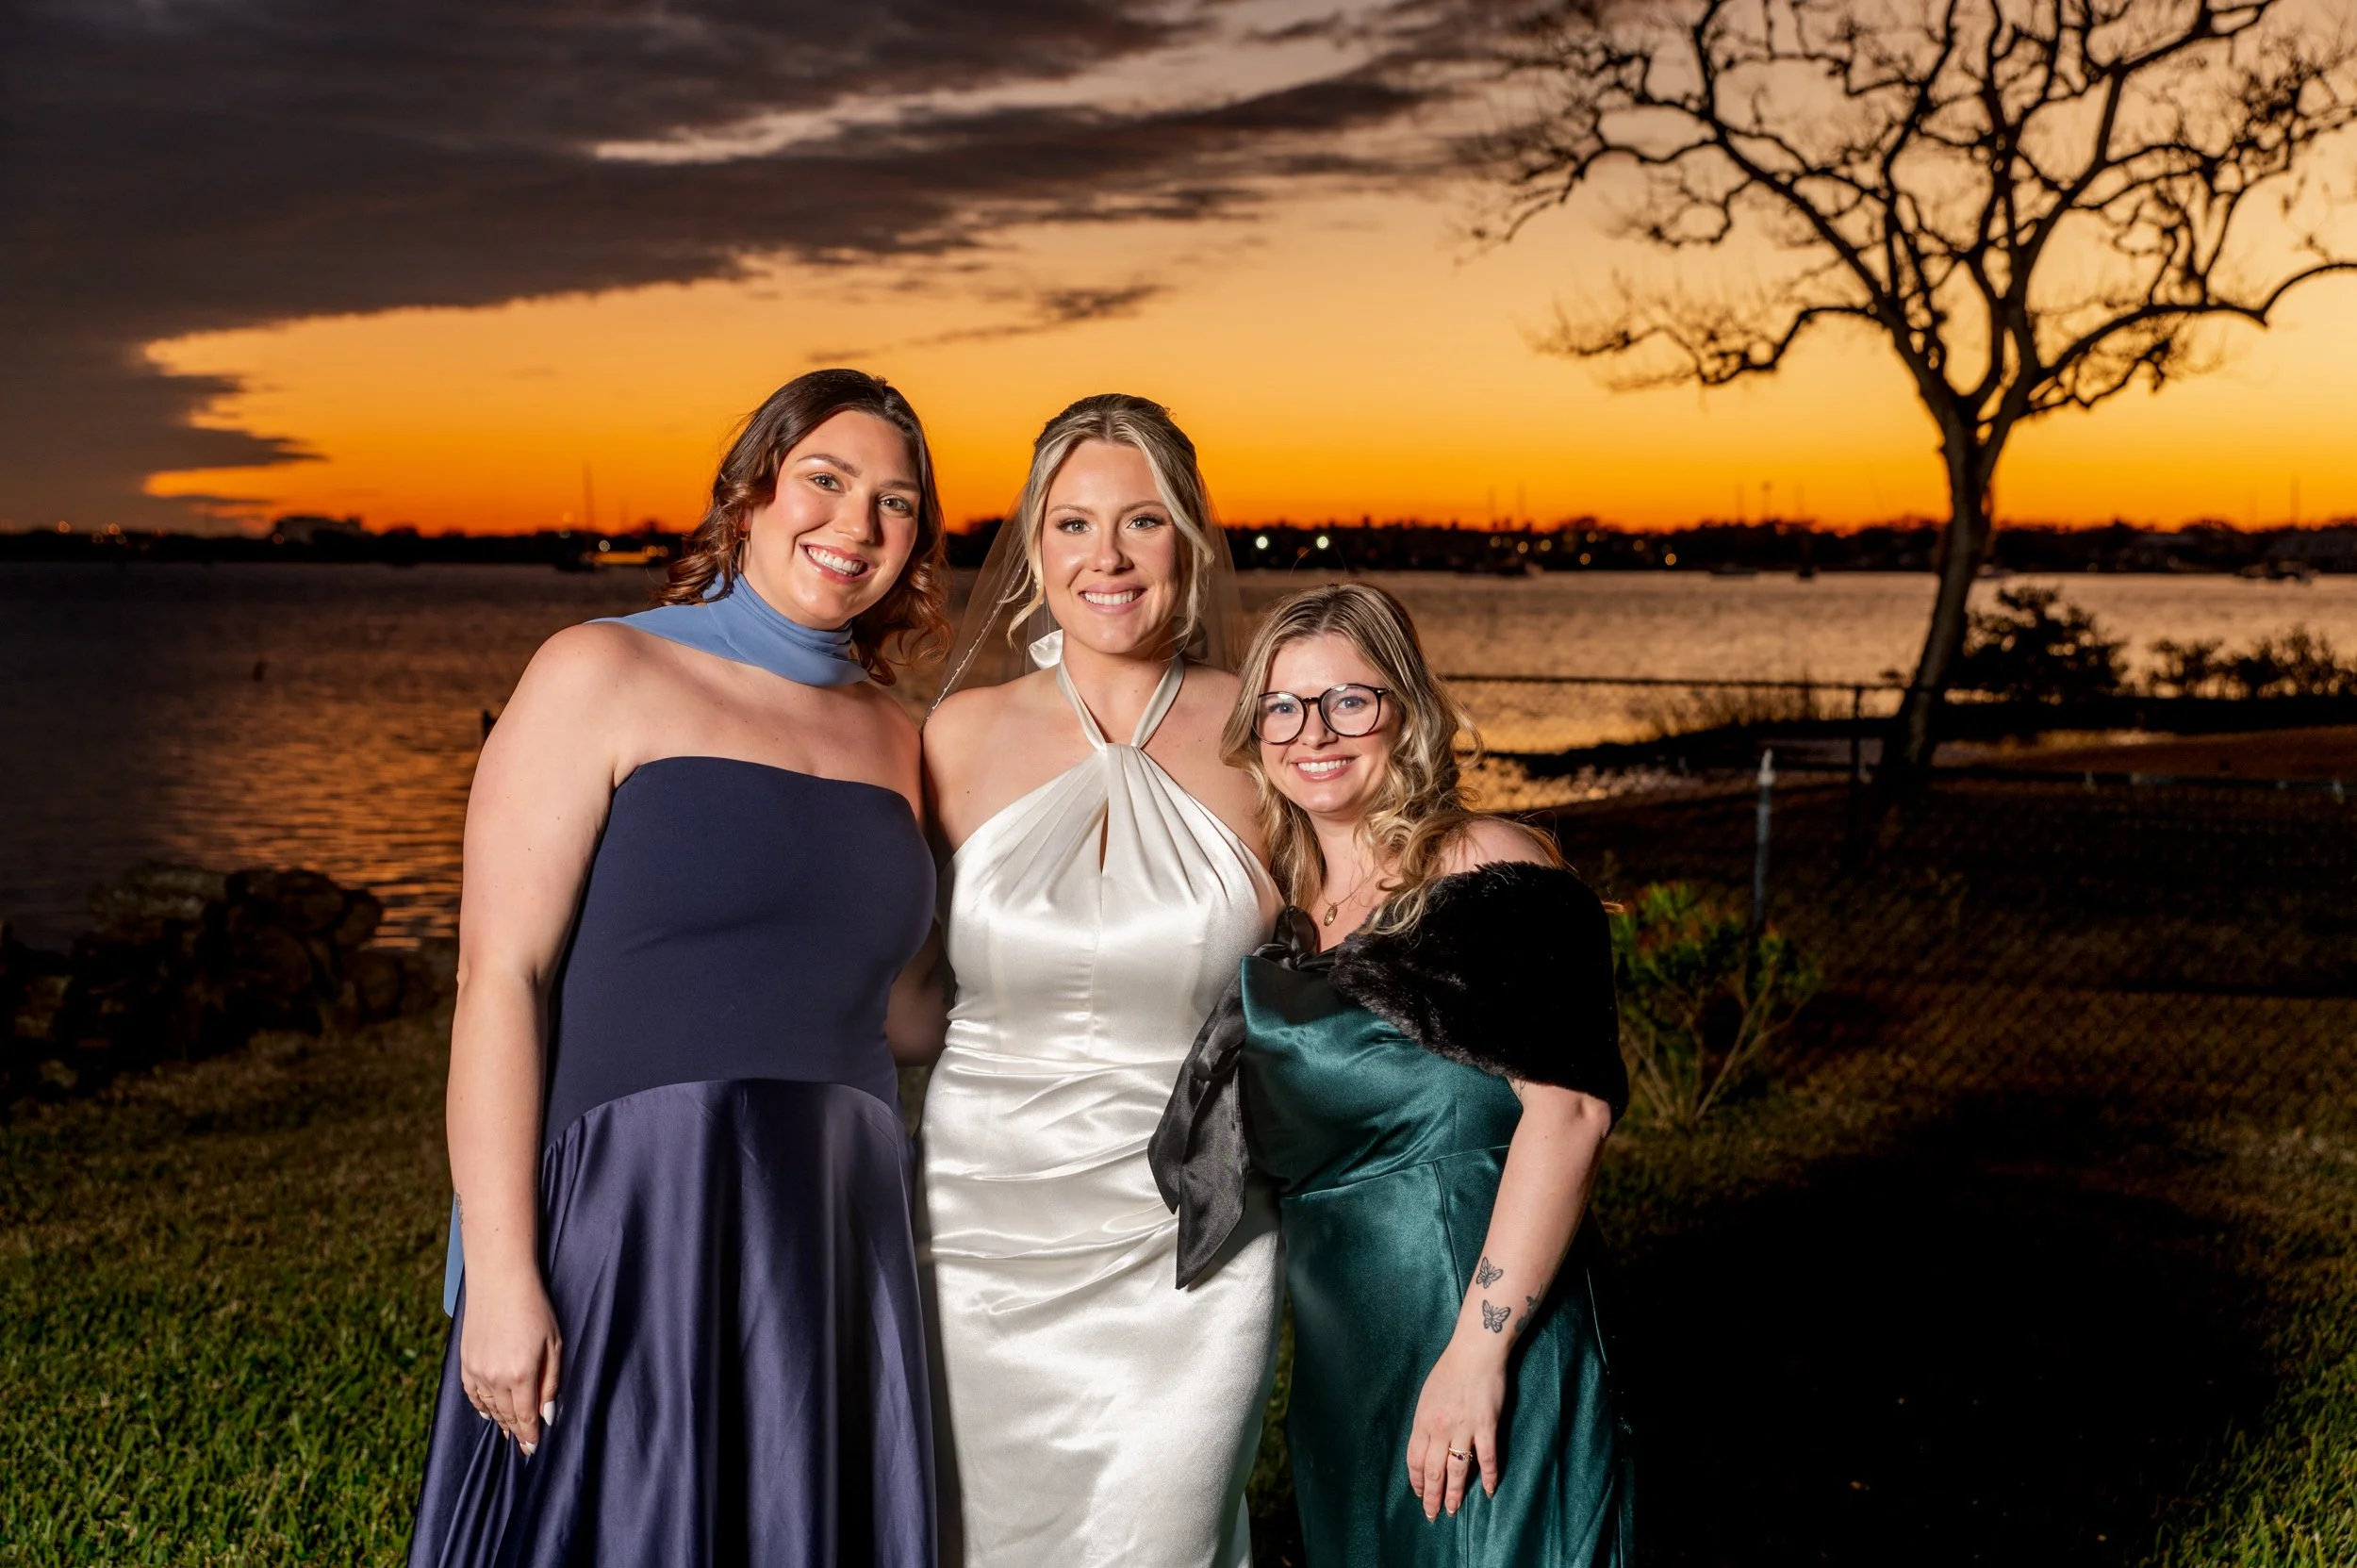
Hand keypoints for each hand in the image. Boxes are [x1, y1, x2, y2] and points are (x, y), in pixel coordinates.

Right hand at [459, 1269, 561, 1455]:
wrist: (499, 1281)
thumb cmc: (534, 1308)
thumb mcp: (553, 1344)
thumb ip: (550, 1382)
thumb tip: (547, 1415)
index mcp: (521, 1374)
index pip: (525, 1416)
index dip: (530, 1434)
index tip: (533, 1448)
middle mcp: (495, 1377)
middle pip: (506, 1415)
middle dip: (516, 1431)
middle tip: (523, 1445)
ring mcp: (477, 1370)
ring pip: (488, 1407)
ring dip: (499, 1420)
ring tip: (509, 1431)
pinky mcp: (465, 1361)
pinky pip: (472, 1394)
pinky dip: (480, 1406)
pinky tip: (487, 1413)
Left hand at [1405, 1329, 1506, 1519]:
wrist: (1475, 1353)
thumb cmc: (1450, 1370)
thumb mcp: (1428, 1396)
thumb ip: (1426, 1422)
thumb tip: (1426, 1444)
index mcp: (1423, 1421)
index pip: (1414, 1459)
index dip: (1415, 1480)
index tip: (1418, 1494)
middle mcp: (1440, 1428)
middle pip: (1433, 1471)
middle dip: (1431, 1496)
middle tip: (1433, 1515)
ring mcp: (1464, 1428)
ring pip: (1457, 1470)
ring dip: (1455, 1493)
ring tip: (1453, 1510)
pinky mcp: (1486, 1426)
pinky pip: (1487, 1457)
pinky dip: (1489, 1476)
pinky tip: (1490, 1491)